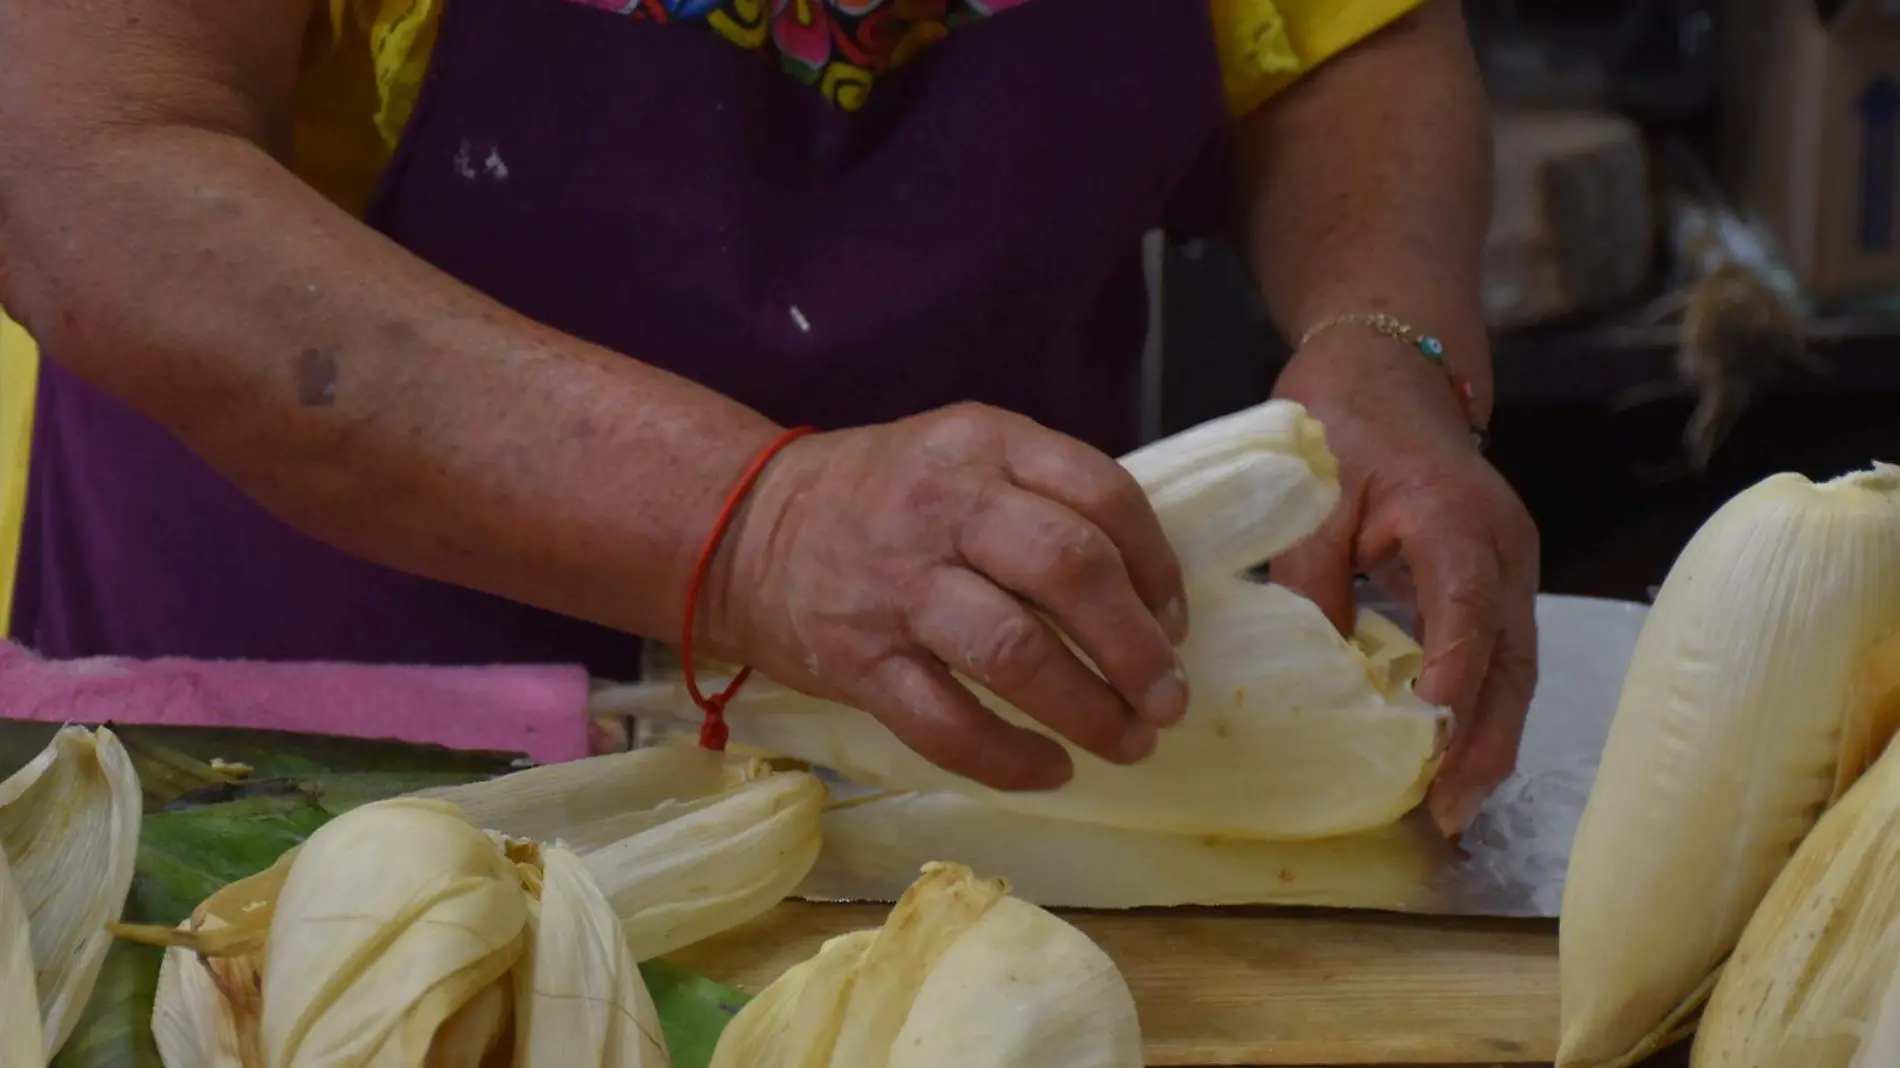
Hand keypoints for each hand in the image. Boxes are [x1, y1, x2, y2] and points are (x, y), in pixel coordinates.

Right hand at [707, 404, 1191, 790]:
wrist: (743, 529)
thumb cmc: (882, 499)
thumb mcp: (963, 456)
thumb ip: (1045, 498)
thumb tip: (1150, 599)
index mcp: (982, 443)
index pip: (1101, 493)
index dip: (1156, 567)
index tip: (1175, 622)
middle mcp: (943, 506)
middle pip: (1069, 570)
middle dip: (1137, 648)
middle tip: (1169, 698)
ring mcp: (897, 586)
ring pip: (1015, 652)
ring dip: (1090, 710)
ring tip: (1130, 741)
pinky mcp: (859, 660)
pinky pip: (946, 723)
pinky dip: (1011, 760)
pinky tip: (1051, 770)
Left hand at [1270, 334, 1539, 835]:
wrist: (1388, 368)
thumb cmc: (1342, 420)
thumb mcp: (1312, 497)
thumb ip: (1315, 581)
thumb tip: (1318, 673)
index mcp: (1453, 515)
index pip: (1466, 604)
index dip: (1454, 671)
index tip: (1433, 736)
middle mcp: (1502, 545)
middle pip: (1510, 655)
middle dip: (1485, 738)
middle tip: (1453, 811)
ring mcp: (1510, 564)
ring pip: (1514, 664)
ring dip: (1490, 735)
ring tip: (1456, 807)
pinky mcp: (1497, 578)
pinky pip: (1500, 652)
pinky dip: (1482, 706)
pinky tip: (1455, 756)